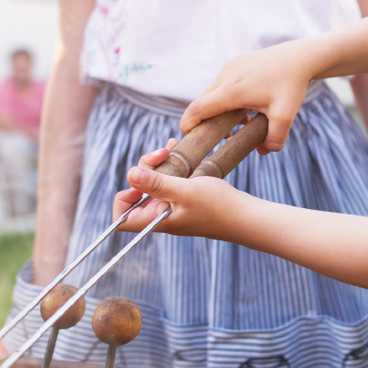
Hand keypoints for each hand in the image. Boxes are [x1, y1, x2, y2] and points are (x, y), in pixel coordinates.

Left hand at [113, 142, 247, 238]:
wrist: (245, 215)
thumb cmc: (218, 207)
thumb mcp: (185, 191)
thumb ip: (156, 183)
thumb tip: (130, 174)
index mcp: (156, 220)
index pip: (122, 219)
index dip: (122, 199)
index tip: (137, 182)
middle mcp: (161, 214)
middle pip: (137, 192)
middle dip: (145, 169)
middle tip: (162, 154)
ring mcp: (173, 205)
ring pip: (153, 182)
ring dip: (159, 163)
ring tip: (170, 148)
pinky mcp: (184, 197)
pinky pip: (169, 179)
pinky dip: (171, 164)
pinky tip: (178, 151)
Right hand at [181, 41, 322, 152]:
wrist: (300, 57)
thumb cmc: (292, 84)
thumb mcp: (286, 116)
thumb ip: (274, 139)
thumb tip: (262, 151)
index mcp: (232, 90)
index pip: (197, 109)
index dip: (188, 125)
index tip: (189, 139)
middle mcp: (225, 76)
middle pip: (202, 103)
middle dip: (207, 121)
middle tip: (225, 135)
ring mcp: (229, 67)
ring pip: (213, 93)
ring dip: (220, 109)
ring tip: (242, 121)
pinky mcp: (235, 62)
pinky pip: (222, 83)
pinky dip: (227, 97)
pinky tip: (247, 105)